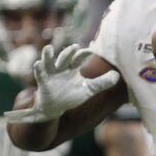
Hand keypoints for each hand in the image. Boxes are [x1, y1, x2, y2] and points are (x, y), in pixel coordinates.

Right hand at [6, 44, 122, 123]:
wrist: (55, 108)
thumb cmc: (71, 96)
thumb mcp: (89, 89)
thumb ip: (102, 83)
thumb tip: (117, 75)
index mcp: (72, 69)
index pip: (79, 58)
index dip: (84, 54)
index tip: (90, 50)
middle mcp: (61, 69)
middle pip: (65, 58)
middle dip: (69, 52)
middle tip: (75, 47)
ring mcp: (51, 75)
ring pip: (49, 62)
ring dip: (48, 55)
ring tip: (48, 48)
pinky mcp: (43, 83)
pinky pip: (40, 75)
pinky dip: (39, 69)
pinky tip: (38, 64)